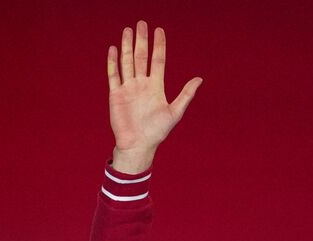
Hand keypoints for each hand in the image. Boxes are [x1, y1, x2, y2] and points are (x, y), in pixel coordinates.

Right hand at [106, 21, 200, 173]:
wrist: (138, 145)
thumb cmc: (157, 132)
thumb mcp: (175, 112)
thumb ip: (186, 94)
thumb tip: (199, 79)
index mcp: (155, 86)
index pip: (158, 60)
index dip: (158, 45)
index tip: (159, 30)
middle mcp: (141, 84)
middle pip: (141, 57)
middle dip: (141, 40)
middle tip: (141, 23)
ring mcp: (128, 88)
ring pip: (127, 62)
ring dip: (127, 46)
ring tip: (127, 30)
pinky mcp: (115, 95)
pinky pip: (113, 75)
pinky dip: (113, 63)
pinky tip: (114, 50)